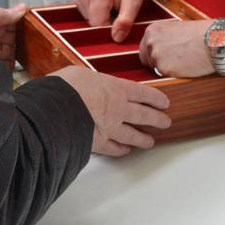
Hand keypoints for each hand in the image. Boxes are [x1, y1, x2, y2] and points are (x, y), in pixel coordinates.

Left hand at [0, 2, 25, 70]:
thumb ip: (6, 13)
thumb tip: (23, 8)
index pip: (10, 25)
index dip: (20, 28)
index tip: (31, 32)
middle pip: (10, 41)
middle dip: (18, 45)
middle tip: (27, 49)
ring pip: (6, 55)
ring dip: (12, 57)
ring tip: (18, 59)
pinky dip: (6, 68)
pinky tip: (9, 68)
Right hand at [55, 65, 170, 155]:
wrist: (58, 109)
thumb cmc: (67, 87)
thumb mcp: (80, 74)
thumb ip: (89, 81)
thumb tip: (84, 82)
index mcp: (115, 88)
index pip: (142, 93)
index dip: (155, 99)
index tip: (164, 102)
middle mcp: (118, 109)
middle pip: (144, 115)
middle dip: (157, 120)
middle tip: (165, 122)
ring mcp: (111, 127)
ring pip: (133, 135)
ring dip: (143, 139)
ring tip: (150, 142)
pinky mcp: (99, 143)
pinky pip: (114, 148)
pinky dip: (121, 150)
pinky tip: (125, 151)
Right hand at [76, 0, 145, 42]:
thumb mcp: (134, 2)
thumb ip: (125, 21)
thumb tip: (116, 38)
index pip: (98, 25)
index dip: (110, 30)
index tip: (121, 26)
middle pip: (93, 24)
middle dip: (107, 25)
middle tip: (119, 14)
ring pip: (90, 22)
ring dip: (102, 20)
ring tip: (112, 8)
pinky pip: (87, 17)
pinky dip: (97, 16)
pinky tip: (105, 7)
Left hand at [139, 19, 214, 78]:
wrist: (212, 40)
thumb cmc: (199, 33)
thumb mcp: (175, 28)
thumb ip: (162, 37)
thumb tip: (158, 47)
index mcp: (152, 30)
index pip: (144, 48)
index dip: (154, 53)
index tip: (164, 55)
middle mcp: (150, 42)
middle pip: (146, 59)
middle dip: (157, 62)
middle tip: (174, 60)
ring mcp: (156, 56)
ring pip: (155, 69)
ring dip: (166, 68)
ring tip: (182, 60)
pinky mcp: (164, 69)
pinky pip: (165, 75)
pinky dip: (173, 73)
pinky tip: (185, 65)